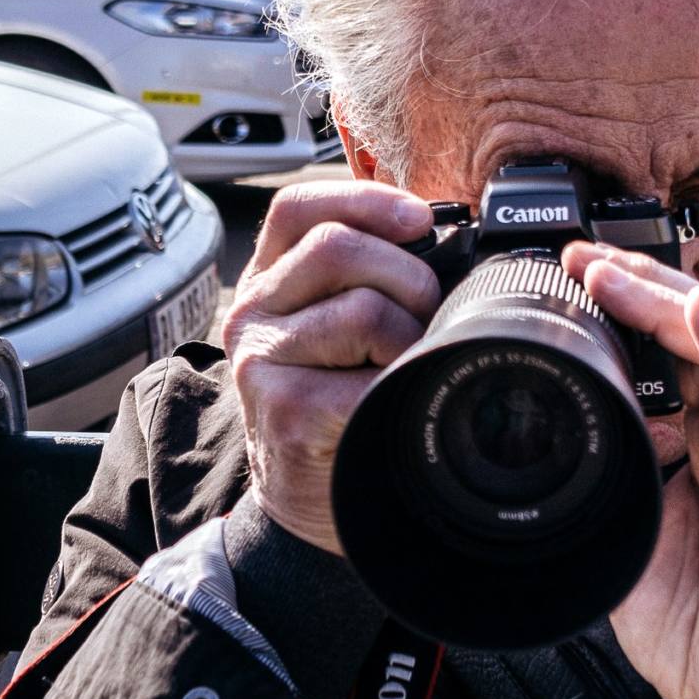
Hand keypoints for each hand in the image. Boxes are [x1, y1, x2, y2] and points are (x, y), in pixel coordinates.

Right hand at [222, 181, 442, 554]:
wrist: (310, 498)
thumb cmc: (340, 404)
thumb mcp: (340, 329)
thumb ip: (368, 277)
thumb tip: (447, 241)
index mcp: (267, 280)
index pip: (298, 208)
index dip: (364, 200)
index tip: (420, 219)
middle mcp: (251, 312)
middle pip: (339, 247)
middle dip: (408, 276)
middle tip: (426, 318)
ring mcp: (261, 360)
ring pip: (362, 307)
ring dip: (408, 338)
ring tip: (401, 368)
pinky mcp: (283, 407)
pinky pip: (367, 373)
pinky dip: (397, 384)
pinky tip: (388, 401)